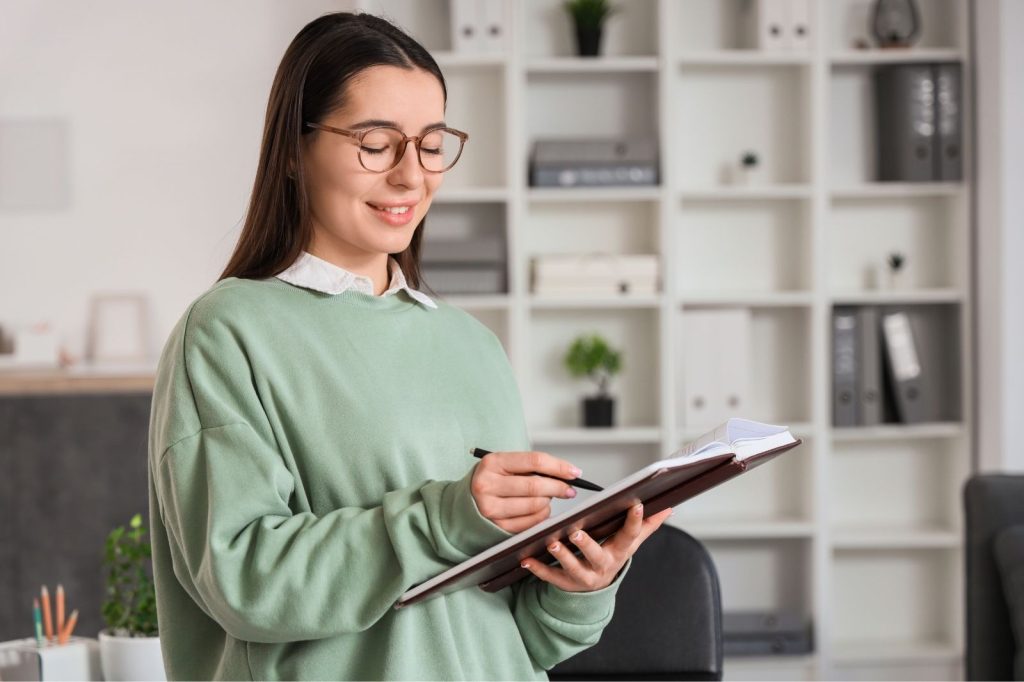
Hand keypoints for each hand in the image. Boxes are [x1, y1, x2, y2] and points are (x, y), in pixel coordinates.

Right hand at [471, 450, 580, 532]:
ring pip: (536, 505)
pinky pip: (531, 522)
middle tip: (570, 489)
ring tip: (547, 498)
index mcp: (492, 463)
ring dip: (549, 502)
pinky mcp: (497, 526)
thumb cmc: (493, 480)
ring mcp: (491, 508)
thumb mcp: (504, 465)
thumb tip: (566, 474)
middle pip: (536, 486)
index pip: (534, 461)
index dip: (559, 467)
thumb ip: (531, 467)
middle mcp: (488, 485)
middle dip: (559, 487)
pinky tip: (539, 509)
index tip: (575, 472)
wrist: (465, 503)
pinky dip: (542, 515)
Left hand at [520, 503, 672, 591]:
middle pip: (596, 556)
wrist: (597, 590)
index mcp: (620, 551)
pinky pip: (551, 577)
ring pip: (572, 568)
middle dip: (586, 544)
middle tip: (575, 532)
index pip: (630, 536)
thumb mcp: (629, 543)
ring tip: (550, 543)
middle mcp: (603, 566)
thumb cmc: (611, 555)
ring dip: (561, 556)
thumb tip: (669, 507)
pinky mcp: (566, 583)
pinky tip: (526, 558)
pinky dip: (538, 569)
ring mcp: (584, 577)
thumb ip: (647, 525)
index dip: (636, 521)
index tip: (637, 504)